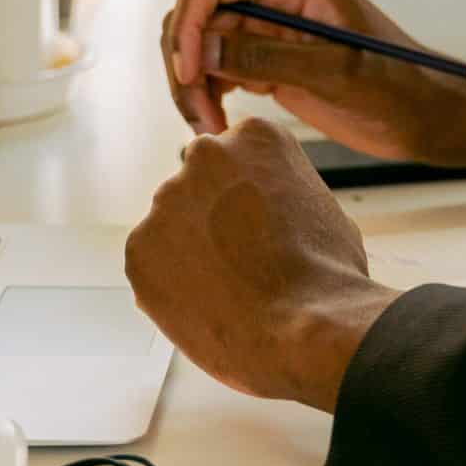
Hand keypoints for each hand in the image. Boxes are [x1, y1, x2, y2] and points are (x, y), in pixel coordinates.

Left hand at [124, 117, 396, 410]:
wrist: (303, 329)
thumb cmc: (326, 275)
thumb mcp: (319, 207)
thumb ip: (280, 195)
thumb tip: (266, 212)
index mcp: (254, 136)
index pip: (236, 159)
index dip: (249, 200)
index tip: (261, 228)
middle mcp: (204, 154)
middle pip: (199, 185)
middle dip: (212, 218)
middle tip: (240, 261)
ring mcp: (166, 200)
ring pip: (172, 226)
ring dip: (190, 252)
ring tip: (227, 291)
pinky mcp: (139, 247)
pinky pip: (150, 266)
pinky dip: (169, 287)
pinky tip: (205, 305)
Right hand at [158, 0, 465, 177]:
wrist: (427, 115)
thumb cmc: (397, 87)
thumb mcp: (335, 73)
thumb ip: (269, 59)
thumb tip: (205, 50)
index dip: (188, 22)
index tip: (190, 74)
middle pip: (195, 11)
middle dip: (184, 60)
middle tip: (199, 118)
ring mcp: (268, 27)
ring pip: (199, 43)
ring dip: (191, 83)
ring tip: (209, 129)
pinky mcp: (268, 58)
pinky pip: (216, 66)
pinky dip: (206, 93)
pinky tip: (219, 123)